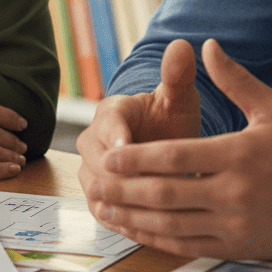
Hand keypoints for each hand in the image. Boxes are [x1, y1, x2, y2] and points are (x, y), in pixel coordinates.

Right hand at [77, 39, 199, 212]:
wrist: (161, 144)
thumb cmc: (170, 118)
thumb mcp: (178, 97)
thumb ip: (178, 74)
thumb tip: (182, 45)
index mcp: (110, 112)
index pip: (107, 125)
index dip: (118, 138)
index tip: (129, 148)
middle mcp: (92, 141)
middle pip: (99, 163)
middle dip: (128, 177)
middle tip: (158, 190)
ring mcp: (90, 170)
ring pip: (98, 190)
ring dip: (125, 201)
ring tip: (156, 210)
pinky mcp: (96, 196)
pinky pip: (103, 211)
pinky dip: (123, 219)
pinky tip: (147, 225)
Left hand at [84, 39, 271, 259]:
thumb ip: (234, 79)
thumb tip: (207, 45)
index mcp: (238, 154)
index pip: (176, 157)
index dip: (138, 158)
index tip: (110, 154)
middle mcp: (233, 192)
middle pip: (166, 193)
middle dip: (125, 188)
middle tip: (95, 180)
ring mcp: (234, 224)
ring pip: (171, 224)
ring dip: (132, 217)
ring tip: (103, 206)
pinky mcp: (237, 247)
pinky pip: (187, 245)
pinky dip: (155, 239)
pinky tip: (134, 229)